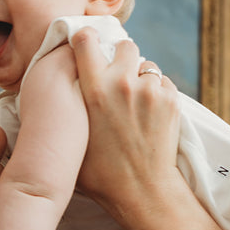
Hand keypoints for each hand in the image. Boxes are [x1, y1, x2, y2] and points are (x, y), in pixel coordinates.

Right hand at [69, 27, 179, 213]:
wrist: (140, 190)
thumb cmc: (98, 171)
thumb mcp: (71, 135)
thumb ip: (68, 107)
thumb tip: (57, 90)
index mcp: (93, 89)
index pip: (87, 39)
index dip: (88, 39)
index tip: (88, 44)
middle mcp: (122, 83)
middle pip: (126, 46)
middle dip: (122, 57)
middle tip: (118, 76)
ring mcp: (150, 90)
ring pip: (147, 66)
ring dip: (141, 77)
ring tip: (135, 102)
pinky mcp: (171, 100)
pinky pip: (164, 83)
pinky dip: (158, 94)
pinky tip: (149, 115)